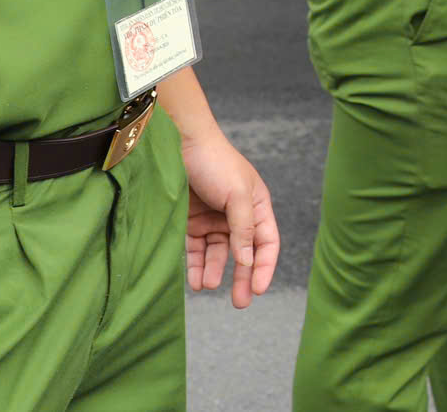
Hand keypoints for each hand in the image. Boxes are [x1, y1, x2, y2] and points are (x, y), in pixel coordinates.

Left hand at [177, 126, 279, 308]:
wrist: (179, 143)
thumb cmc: (216, 162)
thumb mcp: (237, 195)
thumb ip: (244, 228)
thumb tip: (249, 261)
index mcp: (257, 206)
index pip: (267, 243)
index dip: (265, 266)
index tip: (259, 289)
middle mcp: (237, 216)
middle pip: (243, 254)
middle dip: (242, 278)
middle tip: (240, 303)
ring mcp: (213, 220)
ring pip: (218, 255)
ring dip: (215, 271)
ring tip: (208, 285)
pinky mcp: (191, 222)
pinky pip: (196, 251)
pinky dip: (196, 266)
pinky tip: (195, 281)